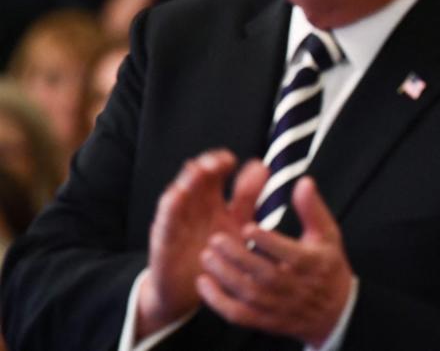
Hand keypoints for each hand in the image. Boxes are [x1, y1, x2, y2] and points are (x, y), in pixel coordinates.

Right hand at [136, 151, 267, 337]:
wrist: (196, 292)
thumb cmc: (220, 255)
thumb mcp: (238, 225)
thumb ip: (248, 198)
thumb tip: (262, 166)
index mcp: (213, 202)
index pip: (215, 174)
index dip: (221, 163)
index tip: (233, 160)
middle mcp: (194, 207)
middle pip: (196, 179)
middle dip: (205, 167)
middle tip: (217, 162)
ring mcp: (177, 222)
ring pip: (179, 194)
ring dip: (187, 182)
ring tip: (198, 171)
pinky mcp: (165, 241)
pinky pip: (165, 221)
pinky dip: (171, 207)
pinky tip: (178, 194)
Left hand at [197, 174, 354, 345]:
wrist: (334, 310)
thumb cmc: (327, 265)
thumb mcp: (327, 234)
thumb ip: (312, 208)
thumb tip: (303, 181)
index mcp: (310, 263)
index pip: (288, 253)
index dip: (267, 242)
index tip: (248, 227)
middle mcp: (294, 286)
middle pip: (263, 274)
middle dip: (238, 256)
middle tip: (216, 239)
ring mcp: (278, 305)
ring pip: (248, 294)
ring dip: (225, 276)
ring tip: (207, 256)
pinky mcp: (265, 320)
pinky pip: (239, 314)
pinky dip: (219, 302)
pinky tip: (204, 284)